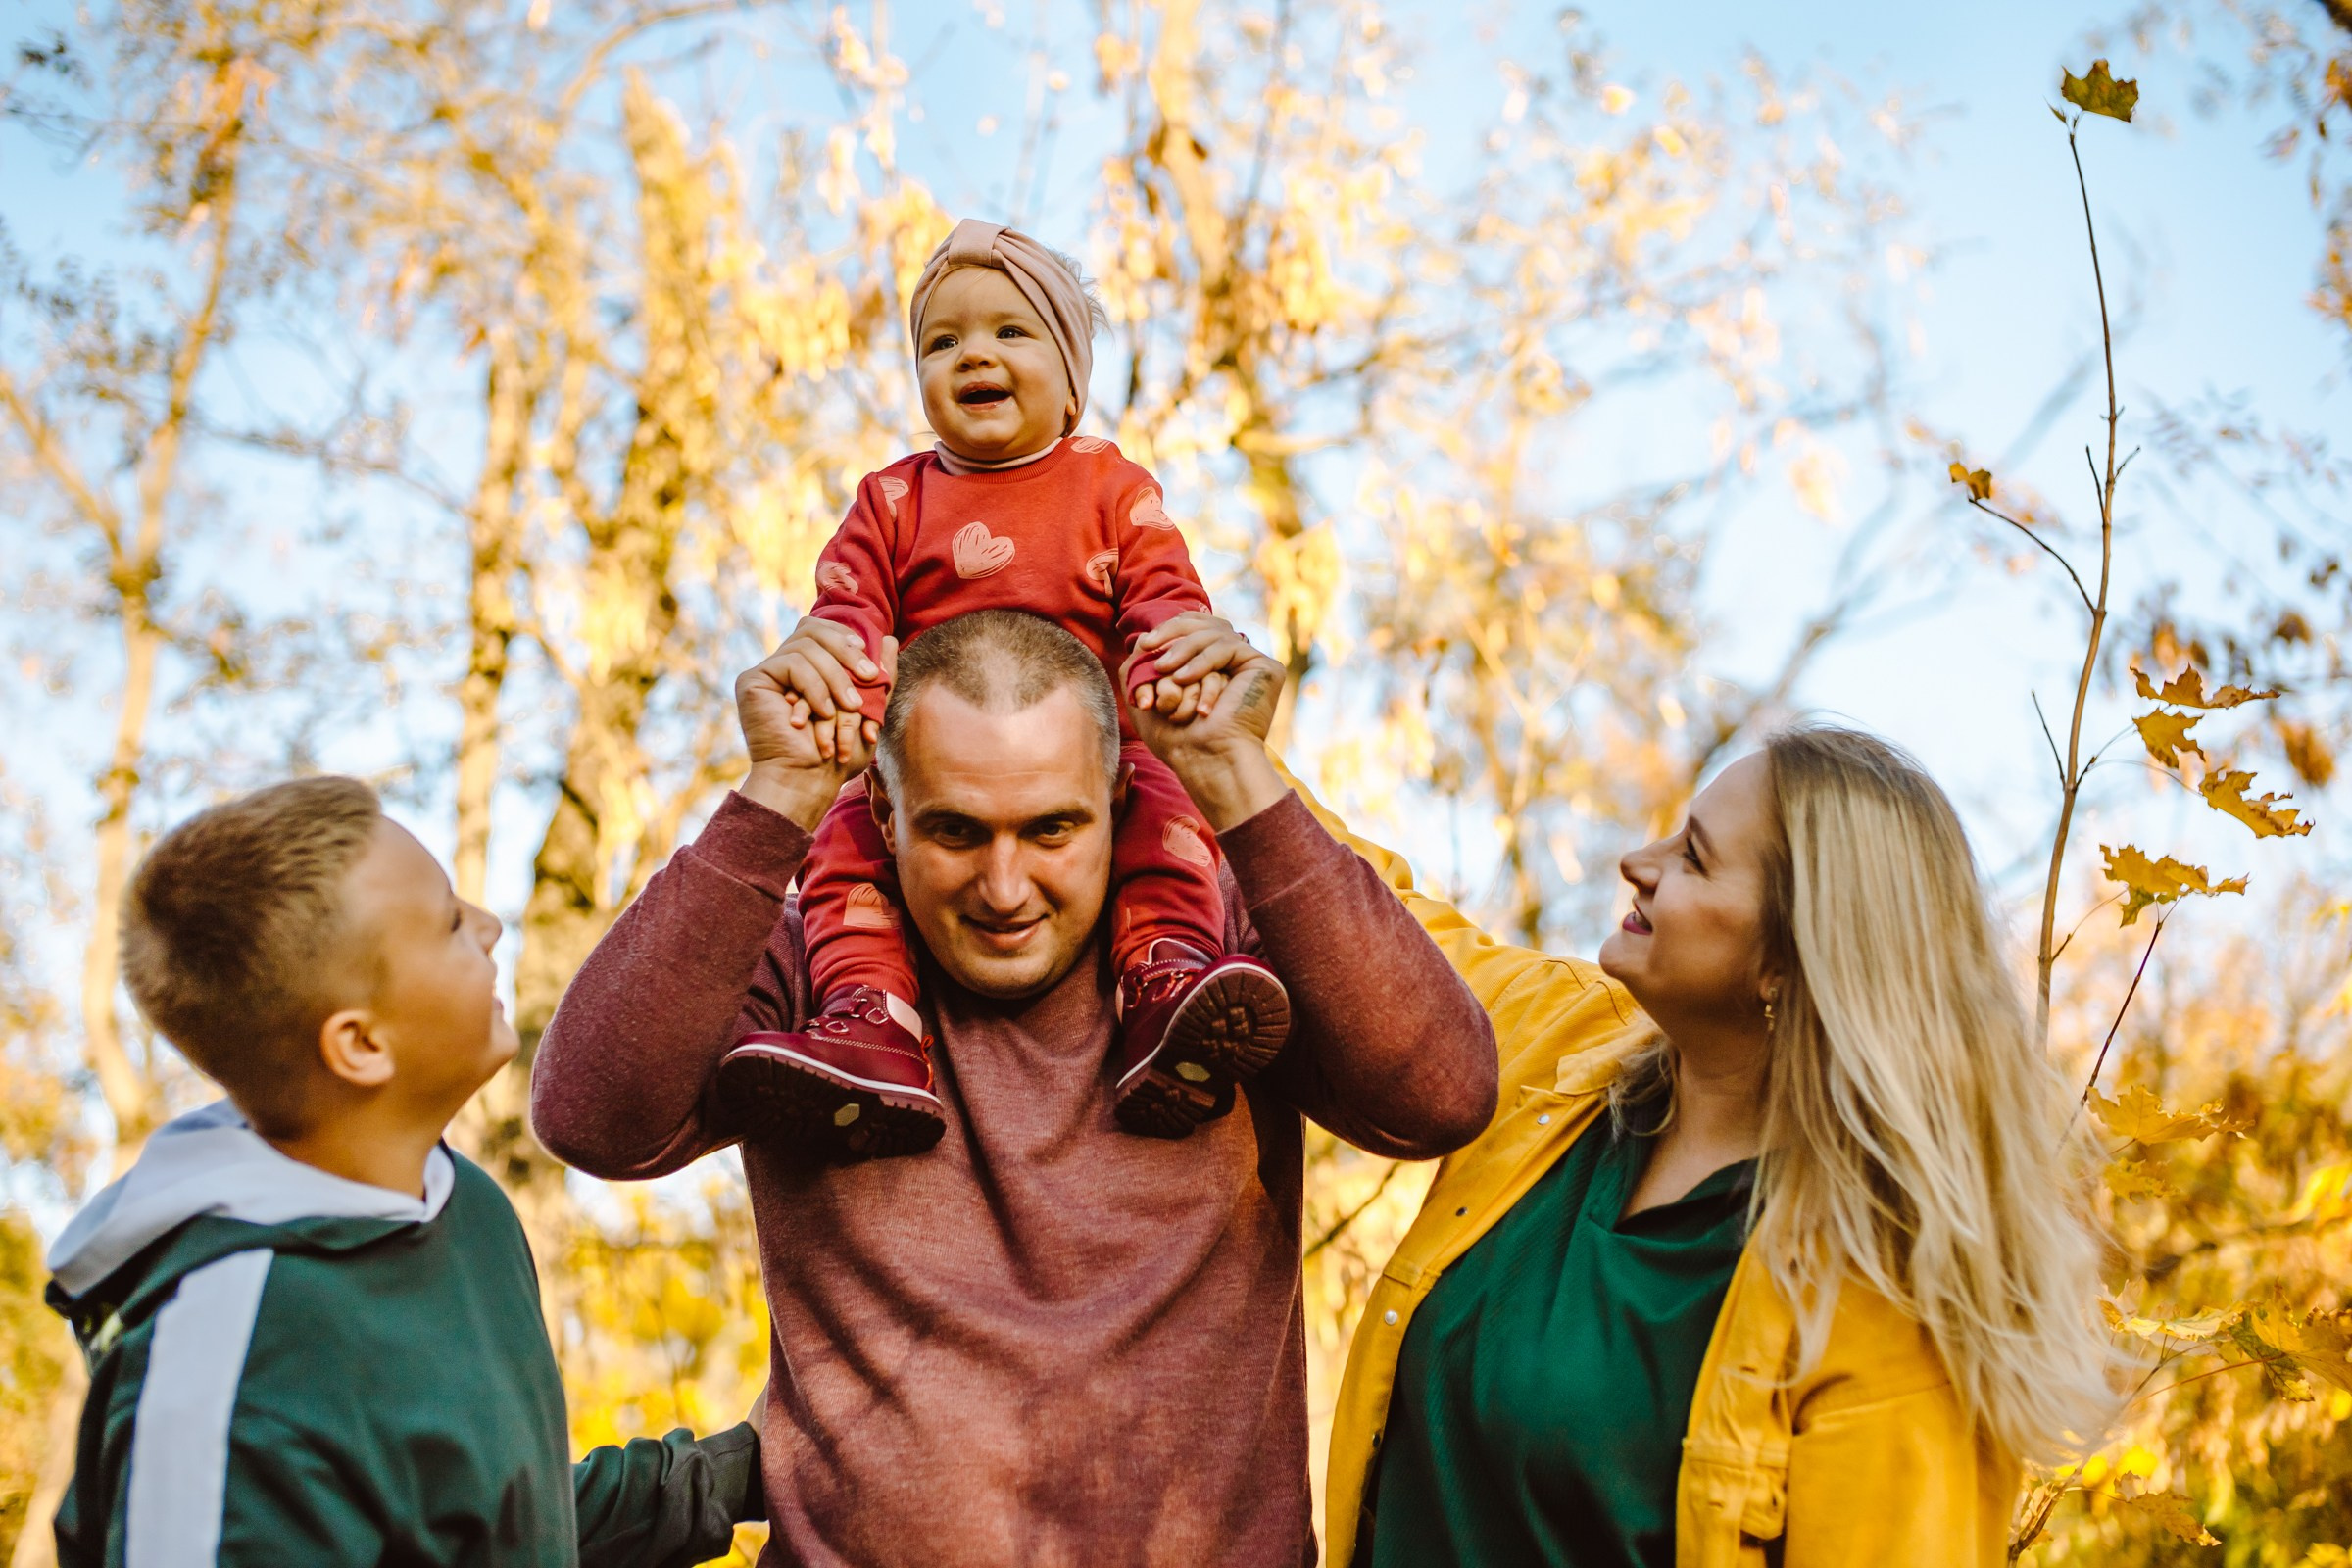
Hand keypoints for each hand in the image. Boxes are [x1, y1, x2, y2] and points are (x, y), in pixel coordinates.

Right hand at [735, 622, 897, 829]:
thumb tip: (888, 639)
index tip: (867, 657)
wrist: (808, 781)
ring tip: (849, 707)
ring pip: (805, 647)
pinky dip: (815, 687)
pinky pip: (791, 663)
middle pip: (812, 629)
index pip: (820, 631)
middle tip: (870, 677)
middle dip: (846, 651)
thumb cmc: (838, 756)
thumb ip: (879, 677)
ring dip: (834, 677)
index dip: (844, 636)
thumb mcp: (868, 712)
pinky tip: (824, 712)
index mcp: (804, 669)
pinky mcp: (752, 680)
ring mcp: (766, 673)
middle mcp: (782, 666)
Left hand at [1122, 613, 1287, 829]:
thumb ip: (1141, 665)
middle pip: (1205, 623)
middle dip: (1173, 633)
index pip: (1195, 628)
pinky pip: (1228, 647)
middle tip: (1149, 646)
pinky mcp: (1266, 667)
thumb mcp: (1148, 694)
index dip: (1169, 629)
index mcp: (1214, 664)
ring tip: (1164, 670)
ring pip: (1214, 634)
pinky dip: (1201, 661)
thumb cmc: (1176, 737)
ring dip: (1182, 650)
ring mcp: (1252, 664)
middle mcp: (1236, 661)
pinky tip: (1183, 678)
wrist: (1204, 759)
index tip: (1143, 644)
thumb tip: (1141, 637)